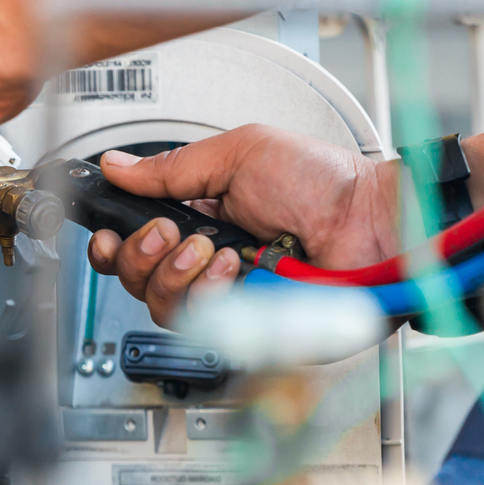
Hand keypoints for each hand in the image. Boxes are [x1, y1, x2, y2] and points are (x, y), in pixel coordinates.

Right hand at [85, 124, 399, 324]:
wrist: (375, 220)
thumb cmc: (327, 184)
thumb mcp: (240, 154)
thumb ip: (173, 166)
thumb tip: (117, 166)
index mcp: (202, 220)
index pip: (136, 244)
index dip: (113, 244)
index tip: (108, 233)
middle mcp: (209, 264)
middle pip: (137, 281)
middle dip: (142, 255)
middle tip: (172, 233)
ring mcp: (228, 300)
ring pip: (162, 308)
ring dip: (178, 274)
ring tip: (215, 250)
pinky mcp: (249, 330)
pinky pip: (202, 328)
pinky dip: (211, 296)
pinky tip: (236, 271)